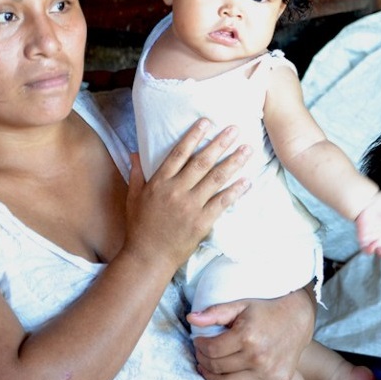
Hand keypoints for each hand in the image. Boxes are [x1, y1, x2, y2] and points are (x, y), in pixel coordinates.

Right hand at [124, 119, 251, 269]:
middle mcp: (176, 191)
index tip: (207, 122)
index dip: (194, 136)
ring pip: (215, 179)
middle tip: (235, 129)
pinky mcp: (201, 222)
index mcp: (159, 183)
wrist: (147, 257)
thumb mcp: (133, 197)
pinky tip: (247, 181)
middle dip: (220, 144)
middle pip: (201, 162)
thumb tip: (135, 152)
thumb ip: (137, 173)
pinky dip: (235, 191)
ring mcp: (190, 206)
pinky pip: (222, 203)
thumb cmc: (140, 227)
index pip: (179, 153)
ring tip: (247, 149)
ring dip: (233, 162)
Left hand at [188, 286, 314, 379]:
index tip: (197, 341)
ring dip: (212, 376)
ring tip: (209, 366)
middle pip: (217, 367)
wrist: (298, 319)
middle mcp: (258, 357)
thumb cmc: (267, 310)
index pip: (211, 349)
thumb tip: (191, 319)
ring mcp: (268, 372)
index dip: (199, 346)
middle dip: (203, 360)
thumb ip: (216, 312)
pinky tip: (226, 374)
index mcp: (247, 336)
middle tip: (201, 353)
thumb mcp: (242, 305)